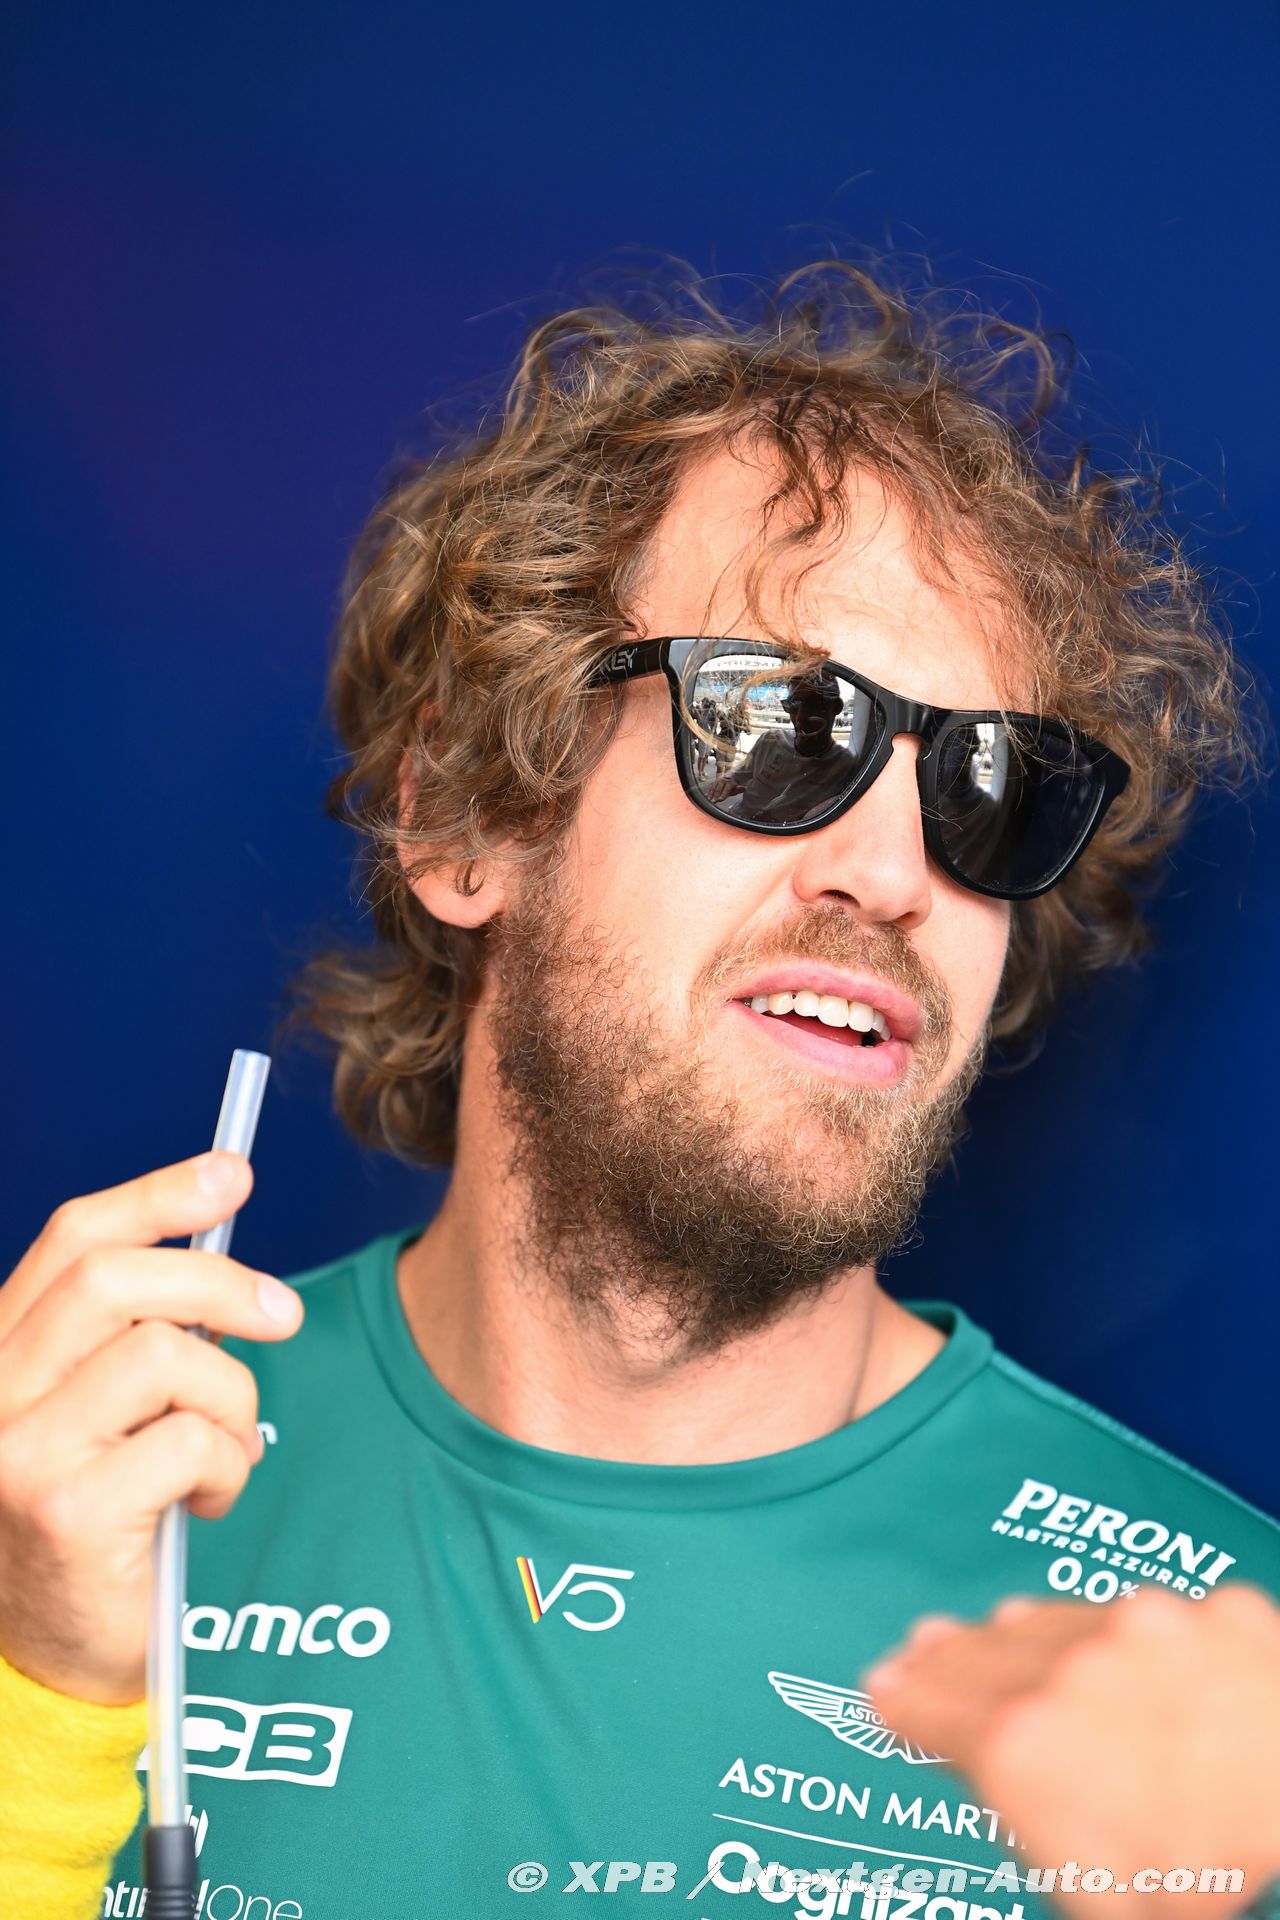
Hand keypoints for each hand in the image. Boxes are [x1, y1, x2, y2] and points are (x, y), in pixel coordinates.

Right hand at [0, 1152, 302, 1704]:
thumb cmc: (91, 1522)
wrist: (46, 1664)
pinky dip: (226, 1465)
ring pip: (168, 1356)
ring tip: (223, 1448)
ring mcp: (20, 1451)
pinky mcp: (67, 1511)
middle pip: (121, 1281)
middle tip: (283, 1316)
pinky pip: (190, 1441)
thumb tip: (222, 1250)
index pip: (73, 1239)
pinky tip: (208, 1499)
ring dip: (229, 1398)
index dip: (159, 1196)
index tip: (231, 1174)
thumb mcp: (100, 1410)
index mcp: (0, 1353)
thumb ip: (133, 1336)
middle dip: (222, 1284)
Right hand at [862, 1587, 1279, 1915]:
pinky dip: (1129, 1635)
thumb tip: (989, 1770)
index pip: (934, 1706)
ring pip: (1065, 1622)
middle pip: (988, 1652)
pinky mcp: (1220, 1613)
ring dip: (1027, 1635)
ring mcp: (1148, 1630)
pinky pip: (1159, 1617)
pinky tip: (1110, 1638)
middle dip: (952, 1658)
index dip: (905, 1700)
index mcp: (1023, 1743)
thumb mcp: (1086, 1893)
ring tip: (996, 1631)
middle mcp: (1072, 1668)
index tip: (884, 1688)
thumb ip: (1024, 1819)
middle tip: (924, 1649)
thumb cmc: (1204, 1885)